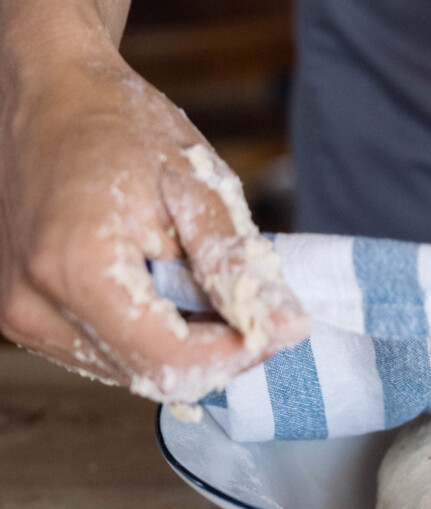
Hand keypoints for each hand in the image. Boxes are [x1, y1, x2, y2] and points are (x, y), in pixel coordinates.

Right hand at [0, 13, 308, 404]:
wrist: (50, 92)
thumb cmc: (120, 125)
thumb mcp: (197, 186)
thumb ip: (237, 264)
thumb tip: (285, 325)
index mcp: (76, 269)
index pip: (172, 360)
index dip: (237, 353)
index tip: (277, 328)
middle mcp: (32, 304)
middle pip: (149, 376)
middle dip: (216, 355)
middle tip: (255, 312)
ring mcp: (17, 313)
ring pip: (126, 373)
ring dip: (184, 350)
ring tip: (210, 295)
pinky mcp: (17, 313)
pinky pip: (99, 355)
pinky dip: (149, 340)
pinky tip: (172, 298)